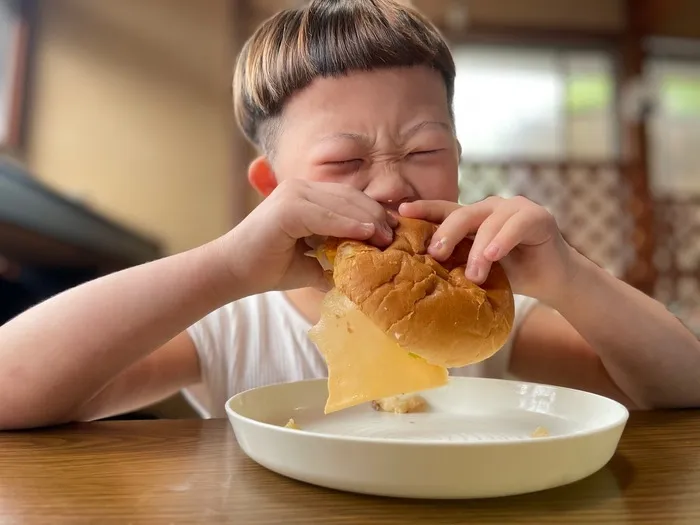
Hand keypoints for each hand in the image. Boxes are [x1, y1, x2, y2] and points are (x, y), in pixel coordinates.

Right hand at [220, 180, 396, 293]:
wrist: (232, 272)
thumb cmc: (269, 267)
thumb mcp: (312, 262)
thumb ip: (336, 261)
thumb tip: (364, 275)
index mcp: (307, 196)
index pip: (350, 199)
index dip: (374, 214)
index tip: (395, 235)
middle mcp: (300, 188)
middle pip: (350, 197)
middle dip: (377, 216)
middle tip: (397, 238)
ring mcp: (293, 194)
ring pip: (342, 203)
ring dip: (368, 219)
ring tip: (388, 237)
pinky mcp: (287, 208)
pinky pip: (325, 215)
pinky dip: (348, 224)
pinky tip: (368, 233)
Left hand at [399, 196, 579, 303]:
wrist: (552, 281)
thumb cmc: (512, 275)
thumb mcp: (478, 268)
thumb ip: (458, 262)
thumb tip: (421, 273)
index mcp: (474, 218)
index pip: (444, 211)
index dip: (423, 210)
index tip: (401, 212)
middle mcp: (492, 207)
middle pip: (463, 214)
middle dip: (446, 233)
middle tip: (436, 254)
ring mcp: (515, 208)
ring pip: (488, 222)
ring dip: (478, 250)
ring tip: (473, 274)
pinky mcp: (538, 216)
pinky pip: (516, 225)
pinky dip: (502, 240)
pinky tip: (493, 255)